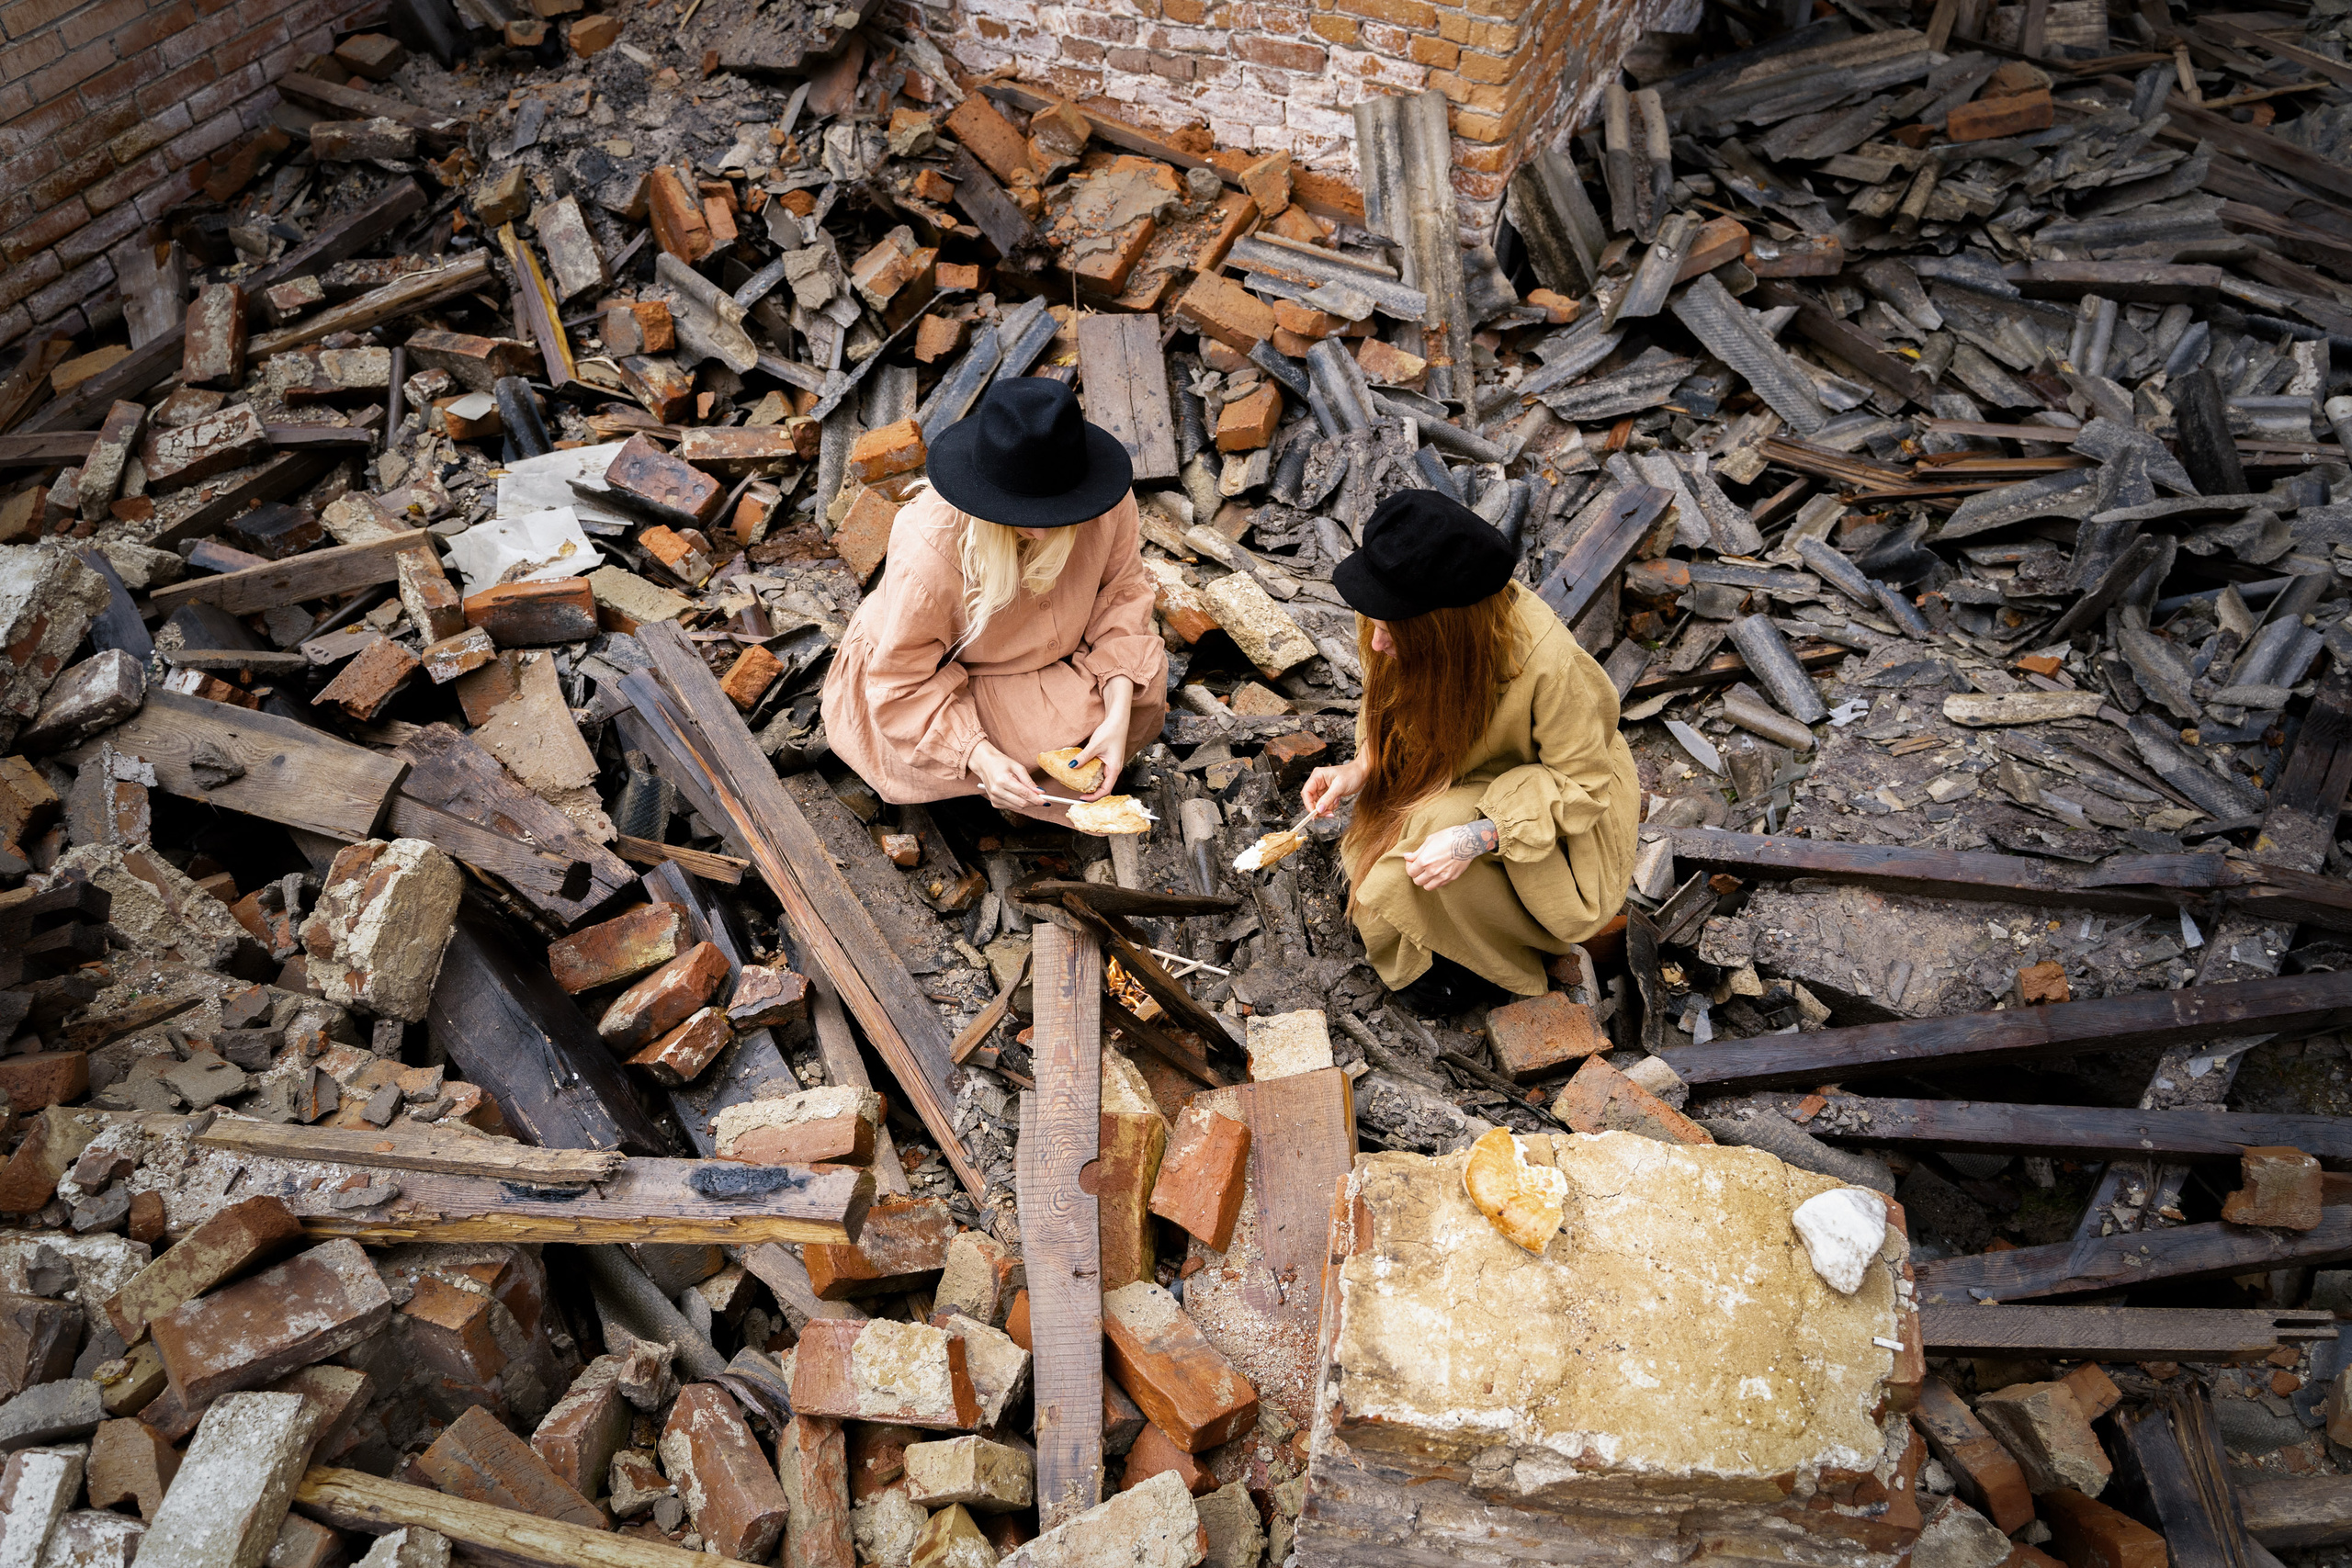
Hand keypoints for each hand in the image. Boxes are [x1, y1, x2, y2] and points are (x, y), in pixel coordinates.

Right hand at [970, 743, 1046, 811]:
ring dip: (1027, 803)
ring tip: (1028, 793)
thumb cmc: (1001, 763)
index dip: (1037, 799)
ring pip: (1018, 807)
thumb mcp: (1017, 767)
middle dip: (1034, 802)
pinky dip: (1018, 803)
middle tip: (1042, 798)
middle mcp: (997, 791)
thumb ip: (1029, 781)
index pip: (1024, 794)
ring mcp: (995, 798)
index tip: (1046, 801)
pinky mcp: (994, 803)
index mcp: (1003, 780)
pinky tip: (1017, 794)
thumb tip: (1040, 792)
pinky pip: (1012, 807)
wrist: (984, 764)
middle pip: (1022, 803)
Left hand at [1068, 678, 1133, 800]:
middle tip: (1078, 792)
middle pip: (1104, 787)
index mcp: (1114, 768)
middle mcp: (1115, 768)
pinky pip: (1101, 771)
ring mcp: (1112, 764)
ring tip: (1079, 783)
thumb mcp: (1095, 746)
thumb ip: (1083, 757)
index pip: (1106, 790)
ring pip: (1102, 779)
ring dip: (1092, 782)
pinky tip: (1084, 770)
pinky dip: (1093, 774)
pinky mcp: (1109, 759)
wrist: (1118, 720)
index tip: (1082, 797)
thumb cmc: (1112, 732)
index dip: (1094, 796)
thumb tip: (1072, 766)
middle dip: (1092, 791)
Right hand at [1301, 757, 1369, 819]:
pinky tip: (1337, 800)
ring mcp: (1322, 788)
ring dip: (1327, 807)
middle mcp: (1318, 782)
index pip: (1306, 792)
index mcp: (1317, 776)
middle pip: (1311, 800)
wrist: (1361, 773)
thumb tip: (1318, 809)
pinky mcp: (1328, 793)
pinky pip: (1325, 804)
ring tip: (1336, 801)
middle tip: (1328, 813)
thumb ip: (1328, 798)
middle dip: (1320, 808)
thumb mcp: (1339, 786)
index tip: (1314, 814)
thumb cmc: (1352, 774)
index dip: (1308, 804)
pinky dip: (1331, 806)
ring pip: (1318, 804)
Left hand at [1405, 818, 1497, 890]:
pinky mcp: (1451, 878)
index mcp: (1425, 860)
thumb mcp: (1430, 840)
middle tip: (1420, 867)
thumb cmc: (1448, 837)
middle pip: (1417, 881)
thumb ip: (1417, 852)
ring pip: (1427, 887)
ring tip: (1428, 872)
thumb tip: (1407, 857)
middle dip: (1416, 874)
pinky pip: (1439, 885)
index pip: (1410, 872)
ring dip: (1425, 880)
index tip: (1412, 861)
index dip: (1409, 866)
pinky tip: (1437, 872)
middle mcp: (1432, 871)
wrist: (1468, 840)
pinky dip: (1435, 881)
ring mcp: (1443, 876)